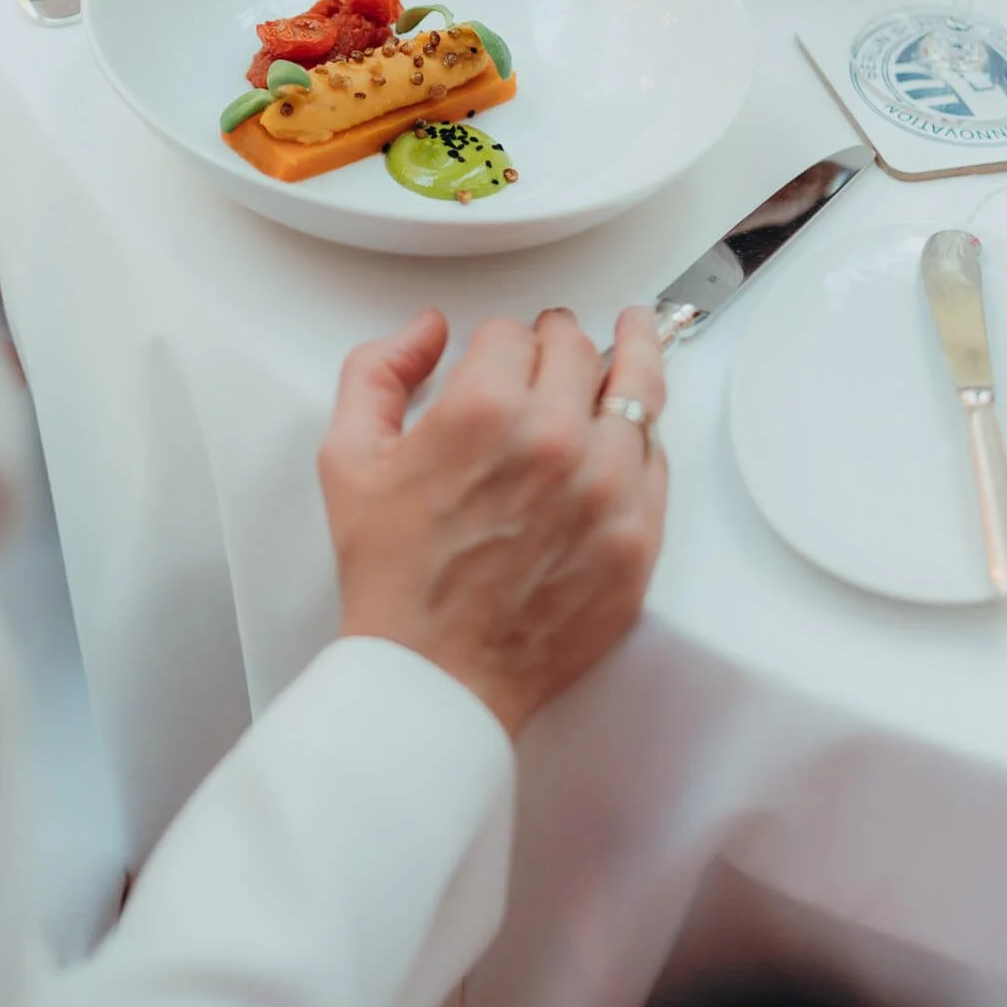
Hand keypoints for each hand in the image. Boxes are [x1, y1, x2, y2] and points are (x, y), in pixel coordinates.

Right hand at [320, 305, 666, 739]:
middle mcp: (556, 441)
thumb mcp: (349, 456)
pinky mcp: (637, 537)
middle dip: (562, 340)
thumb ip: (378, 370)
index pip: (515, 332)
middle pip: (580, 350)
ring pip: (639, 390)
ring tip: (638, 333)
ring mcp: (606, 490)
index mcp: (485, 411)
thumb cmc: (396, 577)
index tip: (501, 351)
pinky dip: (643, 436)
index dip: (501, 340)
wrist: (436, 675)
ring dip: (631, 359)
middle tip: (558, 343)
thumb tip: (426, 331)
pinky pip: (657, 461)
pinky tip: (631, 427)